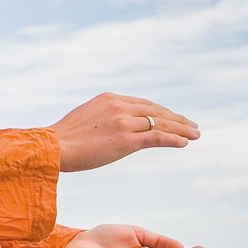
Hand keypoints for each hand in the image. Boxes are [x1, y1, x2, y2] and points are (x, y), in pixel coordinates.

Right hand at [49, 93, 199, 171]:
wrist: (51, 148)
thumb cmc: (61, 140)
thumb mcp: (84, 119)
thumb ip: (101, 119)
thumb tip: (109, 130)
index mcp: (109, 99)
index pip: (143, 103)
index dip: (161, 111)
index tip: (172, 118)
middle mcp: (119, 106)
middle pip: (156, 111)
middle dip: (177, 118)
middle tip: (192, 126)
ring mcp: (124, 122)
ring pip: (161, 123)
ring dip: (181, 129)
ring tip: (195, 135)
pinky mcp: (126, 140)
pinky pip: (157, 138)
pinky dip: (174, 139)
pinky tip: (185, 143)